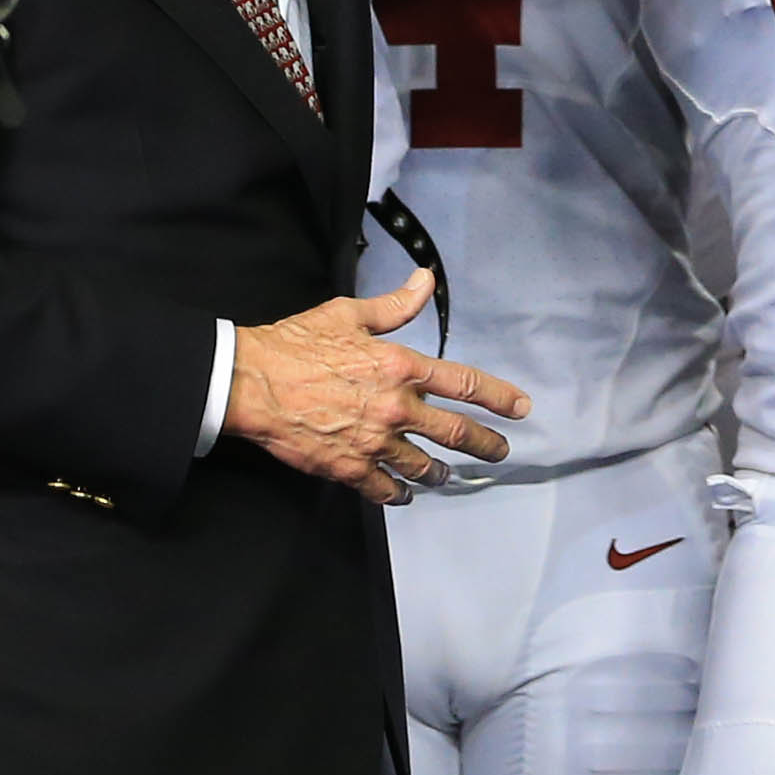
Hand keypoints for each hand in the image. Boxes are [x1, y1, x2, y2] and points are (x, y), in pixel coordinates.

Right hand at [223, 271, 529, 501]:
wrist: (253, 383)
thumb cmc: (297, 344)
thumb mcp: (349, 314)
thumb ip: (395, 305)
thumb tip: (426, 281)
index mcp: (402, 367)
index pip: (466, 384)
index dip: (499, 398)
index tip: (521, 409)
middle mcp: (396, 408)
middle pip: (456, 434)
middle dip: (485, 445)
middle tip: (500, 453)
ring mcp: (374, 443)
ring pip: (423, 467)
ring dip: (439, 473)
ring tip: (446, 475)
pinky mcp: (349, 469)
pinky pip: (385, 489)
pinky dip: (398, 492)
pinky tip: (402, 493)